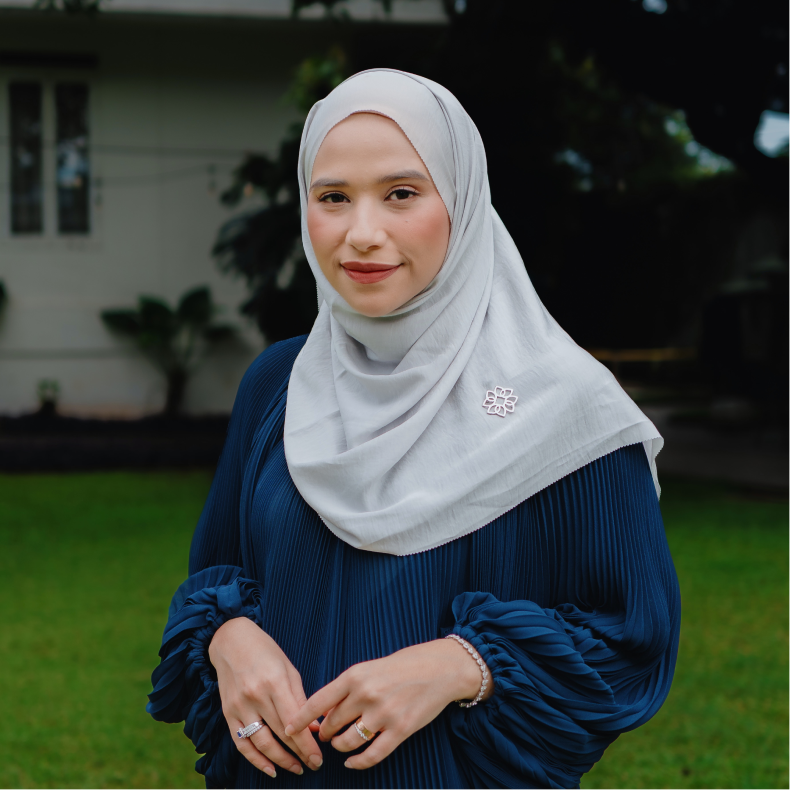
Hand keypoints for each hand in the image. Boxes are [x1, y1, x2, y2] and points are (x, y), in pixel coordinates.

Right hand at [209, 617, 322, 777]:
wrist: (230, 641)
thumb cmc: (265, 652)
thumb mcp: (289, 669)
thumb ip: (300, 699)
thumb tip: (314, 727)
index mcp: (274, 682)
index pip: (294, 721)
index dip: (307, 744)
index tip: (319, 757)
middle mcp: (255, 696)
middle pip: (280, 734)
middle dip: (299, 753)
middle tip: (314, 765)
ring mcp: (239, 706)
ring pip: (261, 743)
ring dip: (280, 761)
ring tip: (296, 768)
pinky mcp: (227, 714)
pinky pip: (241, 744)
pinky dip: (256, 760)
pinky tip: (270, 769)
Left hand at [285, 638, 491, 770]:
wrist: (440, 669)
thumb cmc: (404, 665)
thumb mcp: (370, 668)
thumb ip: (348, 688)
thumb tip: (325, 712)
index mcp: (355, 675)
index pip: (318, 701)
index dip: (300, 718)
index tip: (287, 729)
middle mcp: (366, 695)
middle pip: (331, 725)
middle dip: (325, 734)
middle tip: (325, 736)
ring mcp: (383, 714)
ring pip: (347, 743)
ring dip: (340, 748)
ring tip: (341, 744)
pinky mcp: (400, 731)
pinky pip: (371, 756)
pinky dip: (358, 763)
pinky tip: (353, 763)